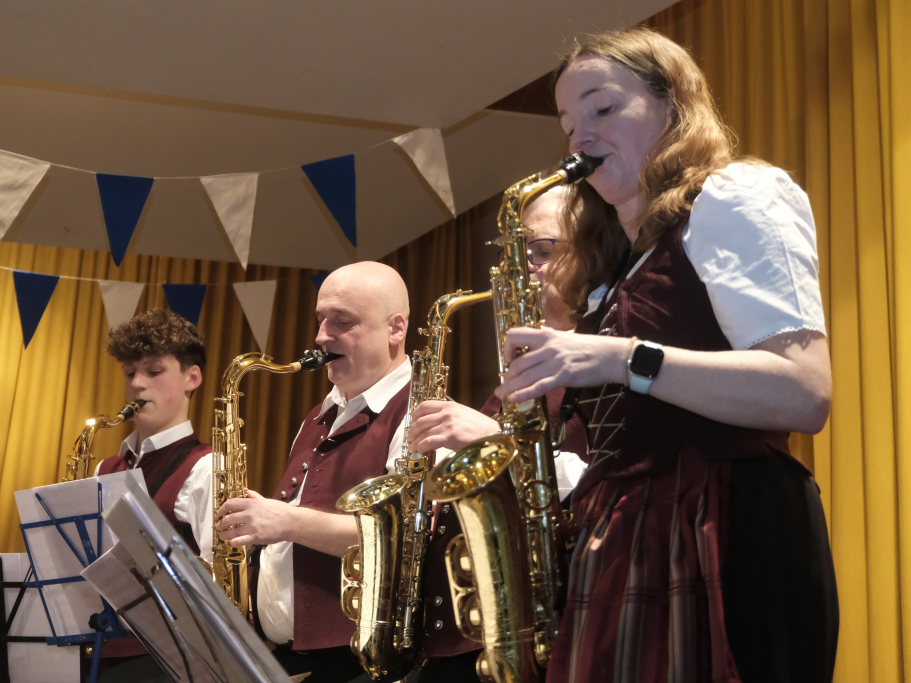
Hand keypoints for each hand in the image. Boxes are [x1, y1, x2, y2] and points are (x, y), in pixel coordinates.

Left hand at [215, 489, 295, 546]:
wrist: (291, 522)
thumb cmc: (281, 511)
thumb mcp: (266, 500)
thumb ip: (255, 496)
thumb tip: (247, 491)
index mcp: (251, 504)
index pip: (230, 504)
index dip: (222, 509)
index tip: (220, 513)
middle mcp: (249, 514)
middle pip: (228, 519)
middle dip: (221, 524)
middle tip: (219, 526)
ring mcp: (252, 526)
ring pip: (231, 532)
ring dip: (224, 535)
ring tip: (223, 536)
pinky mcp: (255, 537)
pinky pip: (239, 541)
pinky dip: (233, 542)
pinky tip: (233, 542)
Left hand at [408, 400, 499, 451]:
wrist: (493, 435)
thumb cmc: (481, 428)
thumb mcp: (464, 414)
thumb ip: (450, 416)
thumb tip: (435, 424)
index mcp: (450, 405)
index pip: (425, 405)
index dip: (415, 414)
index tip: (412, 421)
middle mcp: (447, 413)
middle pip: (421, 420)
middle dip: (412, 430)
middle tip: (410, 437)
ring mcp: (448, 424)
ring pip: (423, 431)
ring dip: (414, 441)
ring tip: (412, 447)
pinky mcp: (450, 437)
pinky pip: (429, 441)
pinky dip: (421, 446)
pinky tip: (418, 450)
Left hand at [494, 327, 627, 403]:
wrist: (612, 355)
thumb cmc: (590, 348)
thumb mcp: (565, 338)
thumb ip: (548, 343)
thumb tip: (534, 349)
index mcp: (546, 335)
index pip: (515, 335)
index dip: (507, 348)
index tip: (509, 360)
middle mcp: (548, 346)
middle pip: (518, 362)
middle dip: (507, 377)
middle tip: (502, 387)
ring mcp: (555, 361)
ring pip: (526, 376)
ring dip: (510, 387)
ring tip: (502, 395)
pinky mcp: (564, 376)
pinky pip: (539, 386)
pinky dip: (524, 393)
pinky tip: (515, 399)